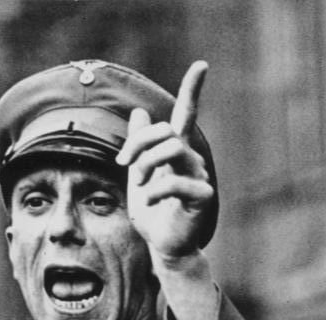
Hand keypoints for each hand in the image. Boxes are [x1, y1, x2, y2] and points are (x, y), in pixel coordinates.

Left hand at [116, 61, 213, 261]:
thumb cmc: (153, 214)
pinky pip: (175, 182)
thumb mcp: (137, 176)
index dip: (193, 90)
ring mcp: (198, 177)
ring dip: (147, 163)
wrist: (163, 247)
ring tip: (138, 183)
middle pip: (167, 131)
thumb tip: (138, 111)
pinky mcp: (201, 197)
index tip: (202, 66)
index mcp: (177, 152)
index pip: (185, 116)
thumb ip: (138, 147)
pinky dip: (155, 190)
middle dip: (139, 143)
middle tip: (124, 163)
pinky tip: (150, 201)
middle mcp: (191, 160)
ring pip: (173, 149)